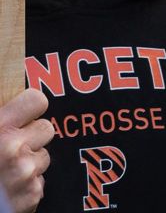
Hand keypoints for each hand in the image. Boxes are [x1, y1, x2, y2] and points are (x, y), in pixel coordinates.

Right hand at [0, 89, 53, 212]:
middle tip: (9, 148)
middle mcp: (11, 149)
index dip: (30, 107)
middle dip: (32, 137)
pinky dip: (28, 183)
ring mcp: (23, 173)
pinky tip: (9, 186)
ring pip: (44, 155)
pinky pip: (40, 179)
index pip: (37, 100)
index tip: (23, 115)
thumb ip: (2, 115)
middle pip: (46, 128)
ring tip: (5, 169)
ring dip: (29, 161)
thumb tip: (10, 87)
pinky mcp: (31, 194)